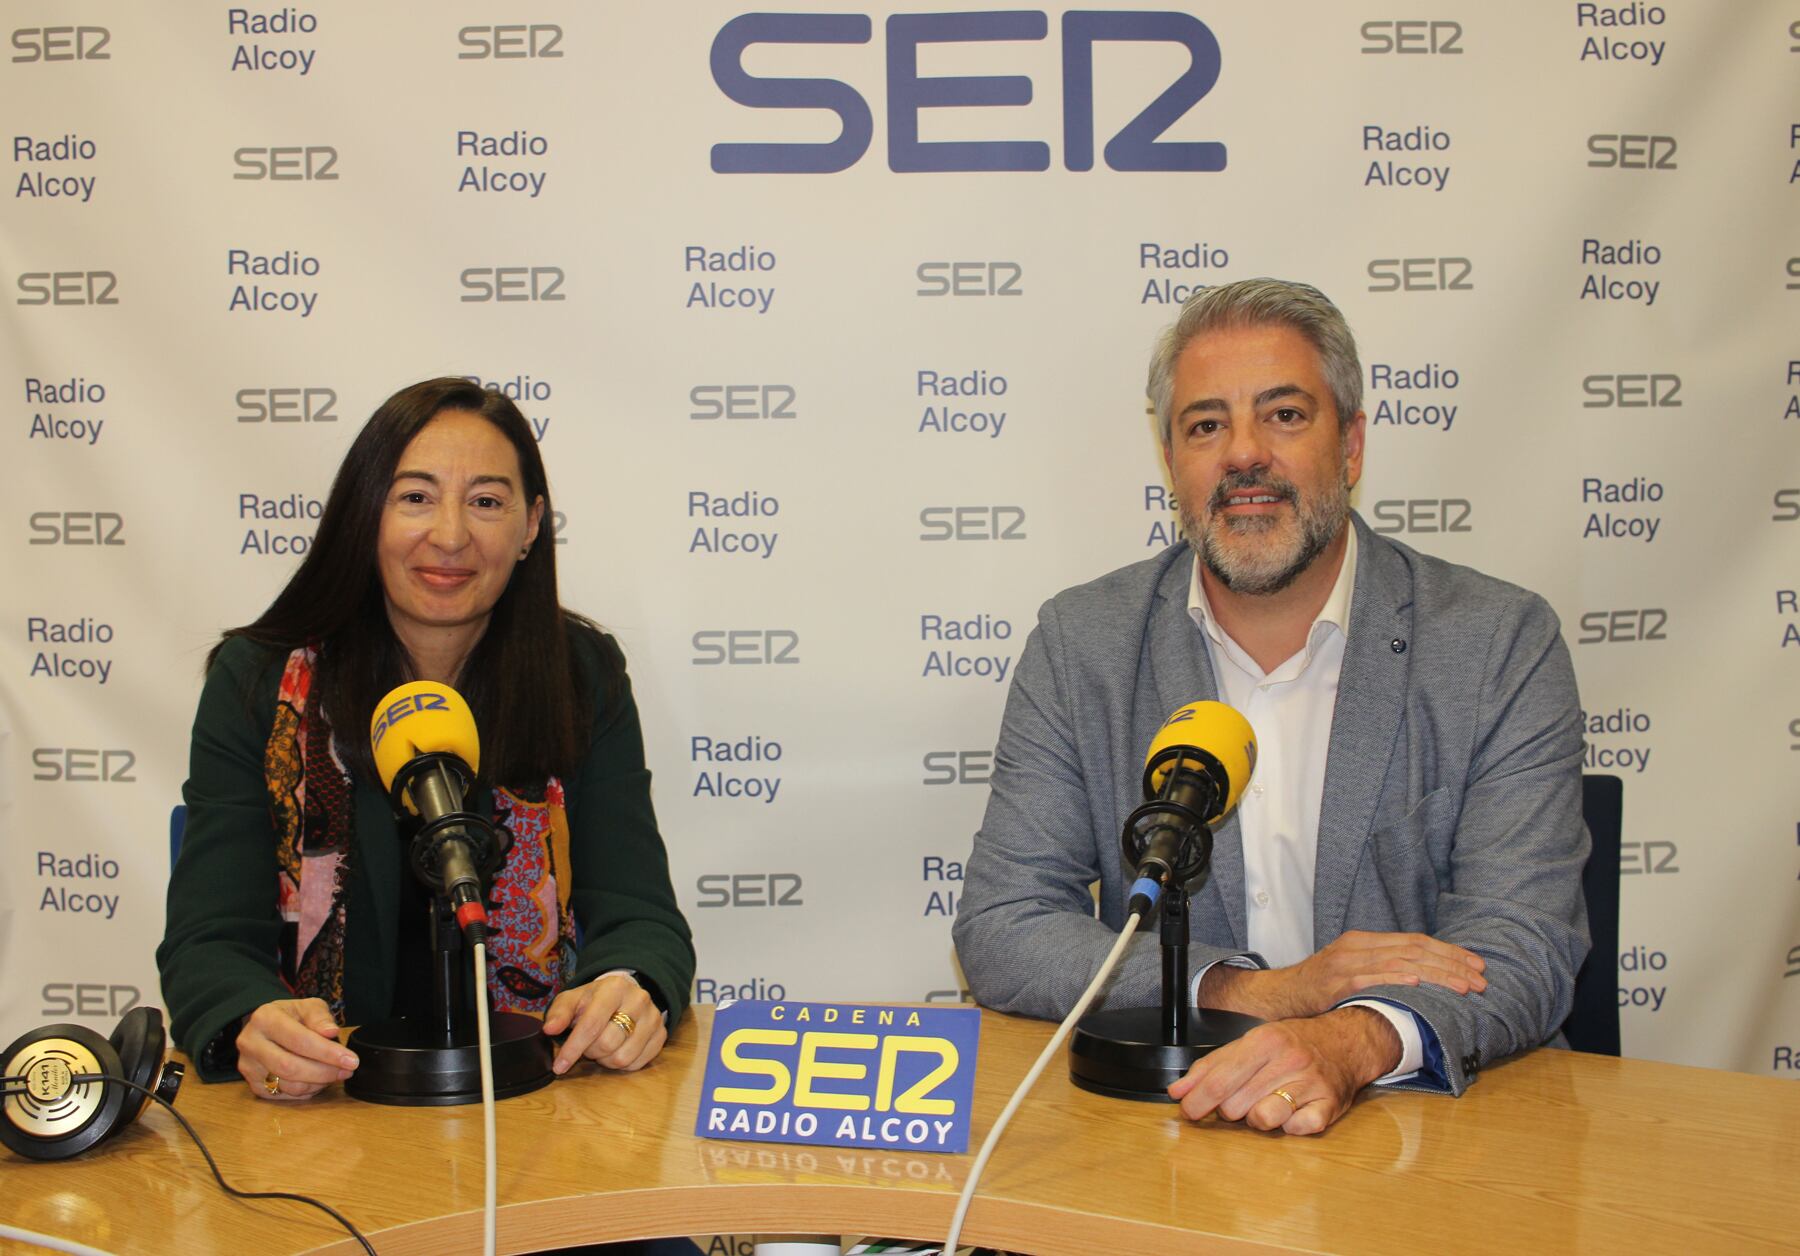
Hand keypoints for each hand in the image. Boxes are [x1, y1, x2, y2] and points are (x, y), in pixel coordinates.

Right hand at [236, 998, 356, 1101]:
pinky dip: (307, 1091)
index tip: (351, 1060)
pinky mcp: (253, 1084)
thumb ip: (320, 1017)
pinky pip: (284, 1095)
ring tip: (336, 1074)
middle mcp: (250, 1043)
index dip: (327, 1053)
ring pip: (288, 1085)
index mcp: (264, 1019)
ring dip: (318, 1084)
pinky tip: (319, 1081)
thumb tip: (331, 1032)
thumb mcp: (308, 1006)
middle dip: (324, 1072)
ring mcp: (248, 1067)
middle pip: (290, 1067)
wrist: (266, 1026)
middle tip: (347, 1071)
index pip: (299, 1040)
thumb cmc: (291, 1016)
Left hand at [542, 973, 665, 1074]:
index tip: (559, 1066)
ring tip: (602, 1047)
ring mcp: (653, 1017)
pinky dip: (622, 1064)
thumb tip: (549, 1029)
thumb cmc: (594, 1000)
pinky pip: (637, 1064)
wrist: (624, 994)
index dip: (573, 1049)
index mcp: (614, 988)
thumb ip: (559, 1013)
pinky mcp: (661, 1034)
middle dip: (590, 1052)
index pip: (592, 1024)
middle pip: (607, 1044)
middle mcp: (639, 1000)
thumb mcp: (573, 1000)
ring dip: (605, 1060)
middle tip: (587, 1045)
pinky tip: (617, 1049)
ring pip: (623, 1058)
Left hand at [1167, 1007, 1400, 1135]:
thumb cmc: (1291, 1044)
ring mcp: (1310, 1083)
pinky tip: (1290, 1112)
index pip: (1219, 1080)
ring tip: (1263, 1105)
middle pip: (1236, 1104)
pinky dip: (1289, 1126)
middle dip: (1229, 1109)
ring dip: (1256, 1118)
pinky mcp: (1329, 1105)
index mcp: (1264, 1041)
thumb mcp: (1248, 1043)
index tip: (1188, 1111)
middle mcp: (1288, 1060)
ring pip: (1263, 1118)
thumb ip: (1211, 1066)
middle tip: (1238, 1100)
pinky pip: (1296, 1129)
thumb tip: (1177, 1091)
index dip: (1197, 1101)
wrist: (1344, 1041)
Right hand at [1203, 930, 1486, 1019]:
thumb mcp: (1352, 973)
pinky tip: (1417, 984)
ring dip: (1436, 974)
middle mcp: (1357, 946)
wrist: (1277, 995)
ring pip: (1400, 962)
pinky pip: (1370, 977)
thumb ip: (1381, 972)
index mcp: (1365, 941)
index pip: (1416, 942)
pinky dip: (1395, 979)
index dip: (1449, 952)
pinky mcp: (1334, 981)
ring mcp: (1345, 962)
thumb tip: (1423, 982)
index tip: (1477, 965)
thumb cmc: (1317, 989)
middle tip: (1481, 978)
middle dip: (1452, 964)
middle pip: (1414, 949)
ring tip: (1463, 986)